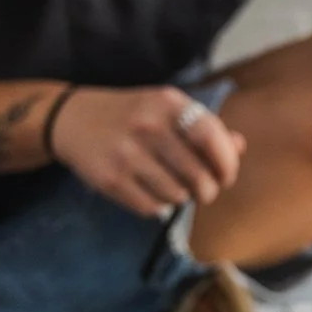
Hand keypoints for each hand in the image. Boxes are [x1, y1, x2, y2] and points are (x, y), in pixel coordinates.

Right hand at [51, 85, 244, 217]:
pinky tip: (150, 191)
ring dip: (181, 198)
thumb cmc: (131, 115)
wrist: (72, 119)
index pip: (212, 138)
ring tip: (172, 187)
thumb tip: (239, 146)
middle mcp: (148, 126)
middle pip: (199, 176)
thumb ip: (203, 126)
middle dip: (207, 190)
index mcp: (167, 103)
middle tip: (202, 190)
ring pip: (177, 196)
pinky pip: (151, 207)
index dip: (227, 163)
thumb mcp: (165, 108)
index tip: (226, 176)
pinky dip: (157, 206)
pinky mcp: (110, 179)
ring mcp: (127, 154)